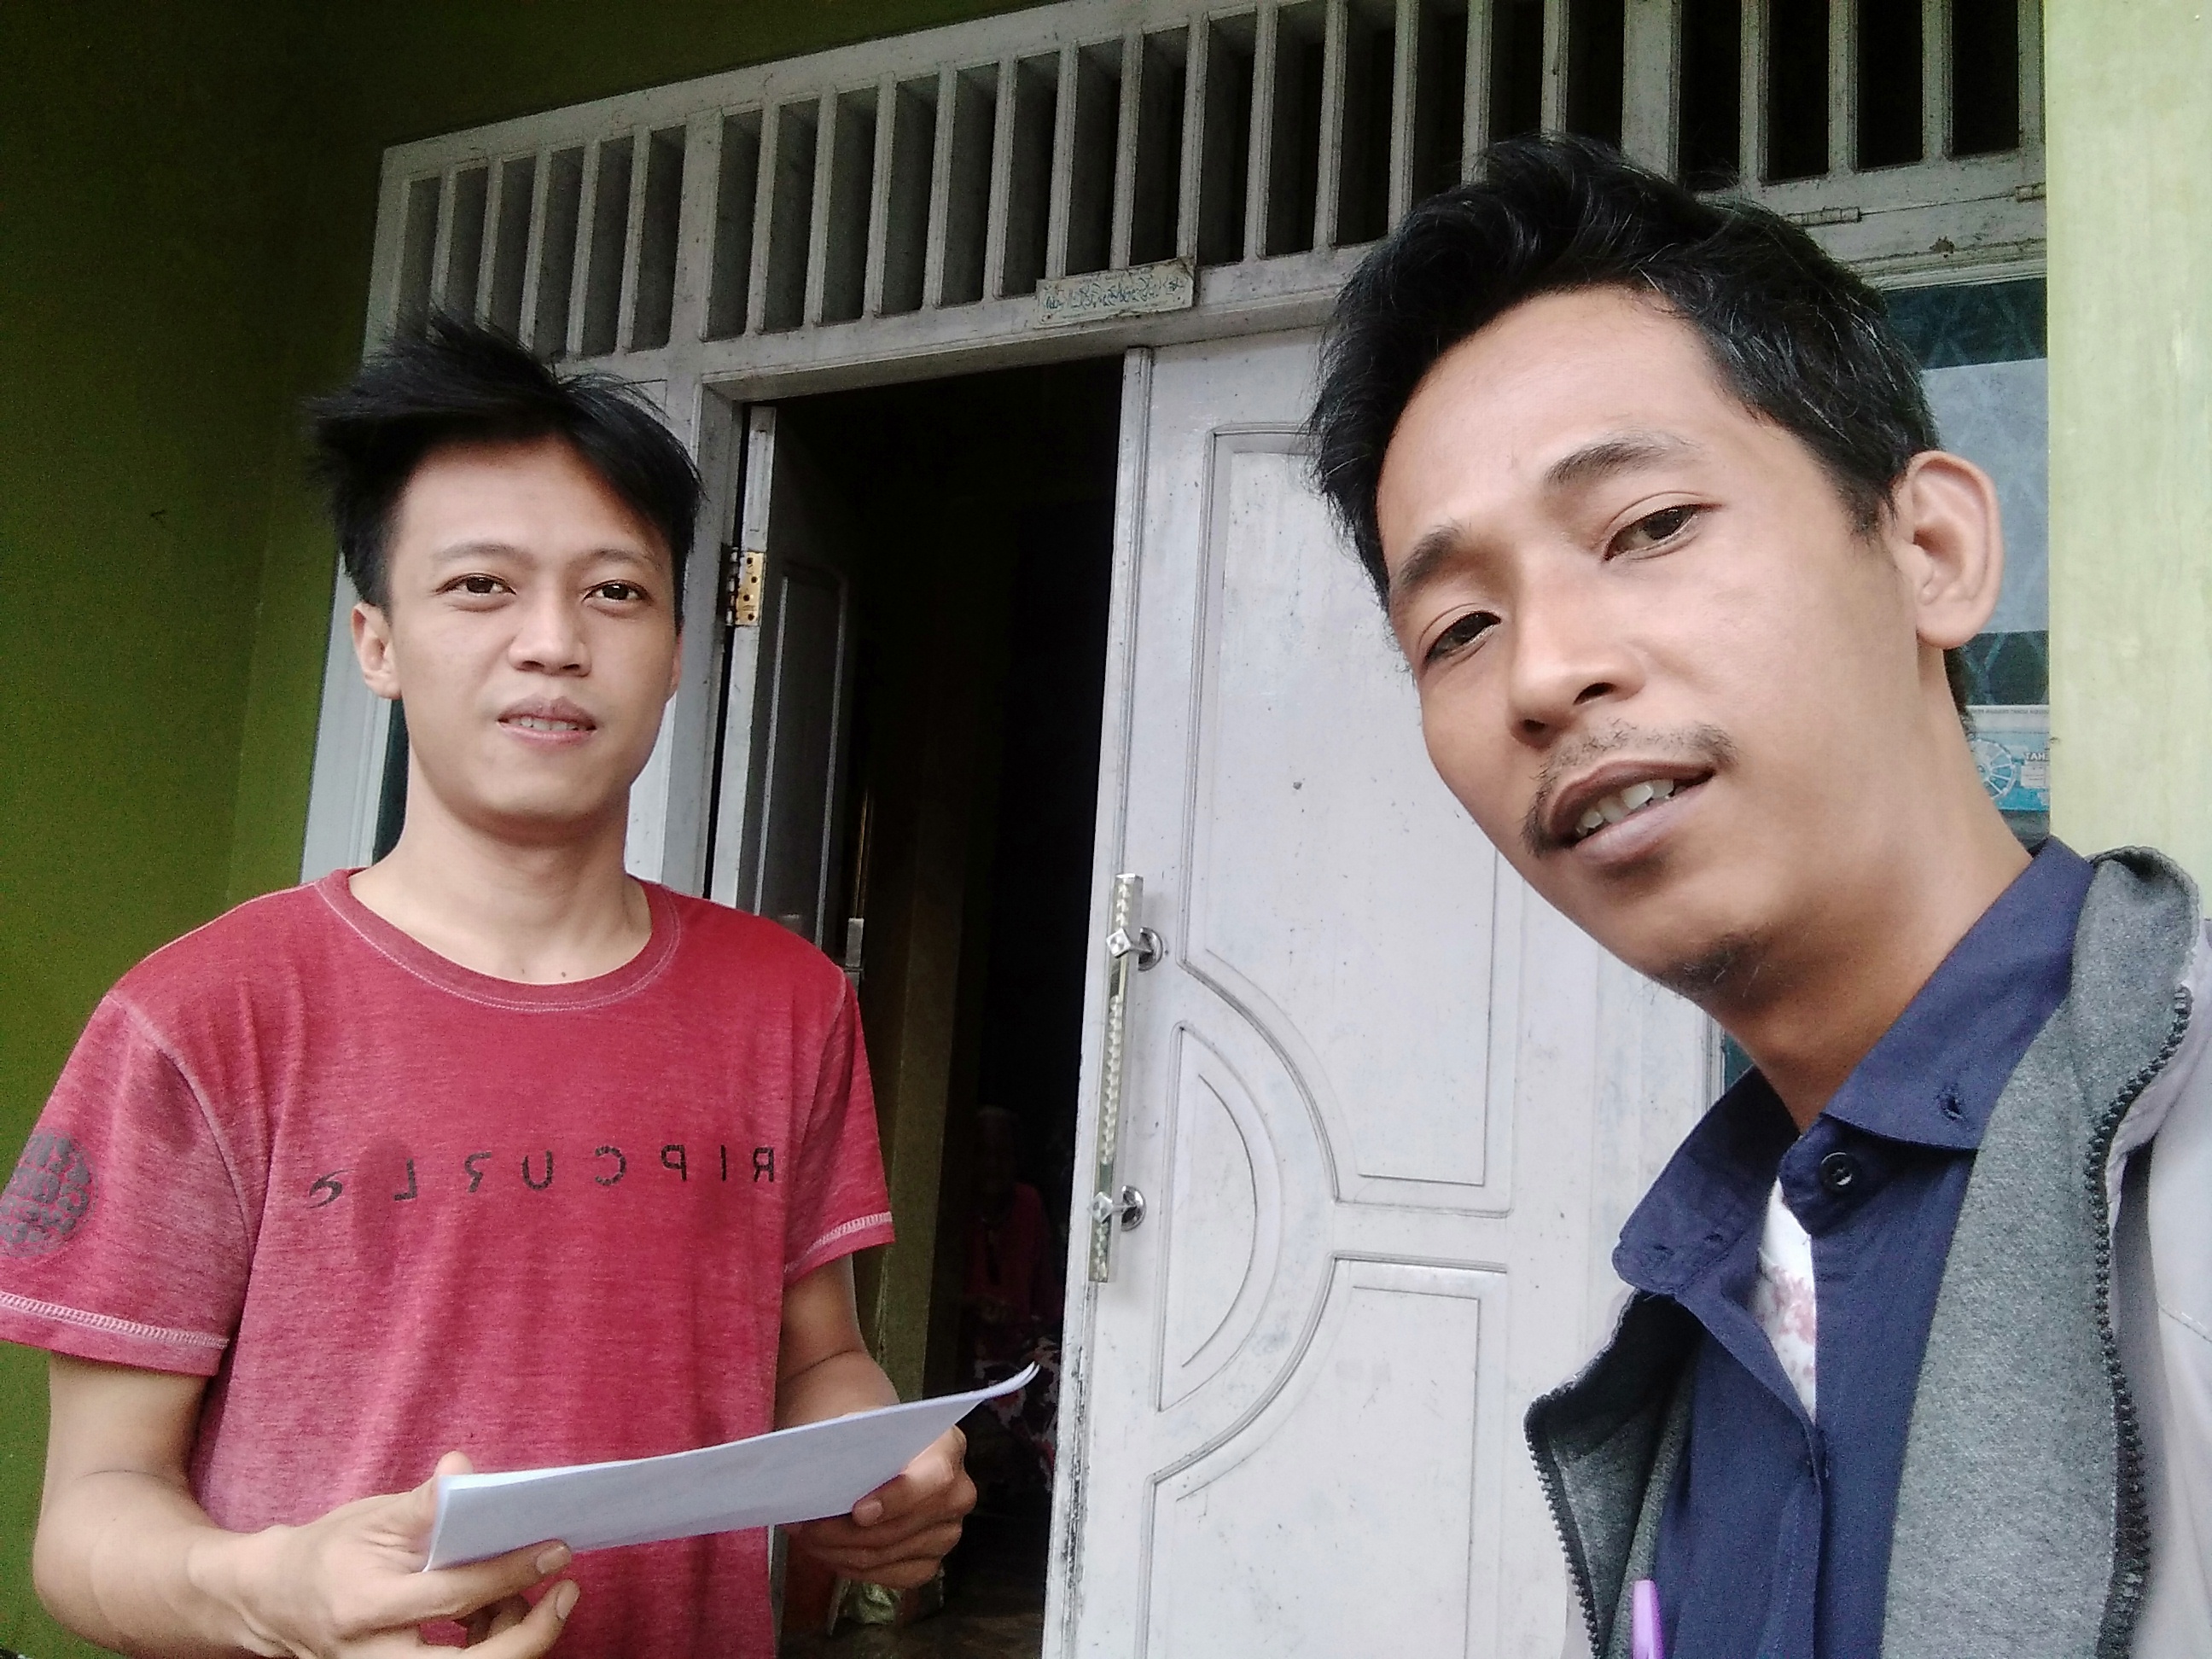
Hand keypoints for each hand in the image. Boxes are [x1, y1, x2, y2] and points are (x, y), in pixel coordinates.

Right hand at [211, 1451, 577, 1656]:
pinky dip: (487, 1643)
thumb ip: (424, 1502)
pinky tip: (492, 1610)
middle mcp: (374, 1655)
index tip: (557, 1550)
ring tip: (518, 1592)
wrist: (274, 1600)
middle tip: (567, 1595)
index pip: (453, 1596)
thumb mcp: (372, 1518)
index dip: (510, 1572)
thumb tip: (463, 1470)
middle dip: (530, 1636)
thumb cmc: (331, 1551)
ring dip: (510, 1634)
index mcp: (367, 1605)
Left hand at [785, 1426, 974, 1590]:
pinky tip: (828, 1552)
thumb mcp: (861, 1424)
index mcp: (949, 1447)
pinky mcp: (930, 1563)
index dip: (898, 1499)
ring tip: (807, 1537)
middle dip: (847, 1532)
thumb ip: (851, 1442)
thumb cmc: (868, 1434)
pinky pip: (887, 1576)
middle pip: (901, 1528)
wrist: (877, 1451)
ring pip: (886, 1555)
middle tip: (806, 1526)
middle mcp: (959, 1494)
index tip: (858, 1512)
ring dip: (839, 1550)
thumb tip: (823, 1476)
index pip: (934, 1480)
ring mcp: (947, 1533)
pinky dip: (851, 1566)